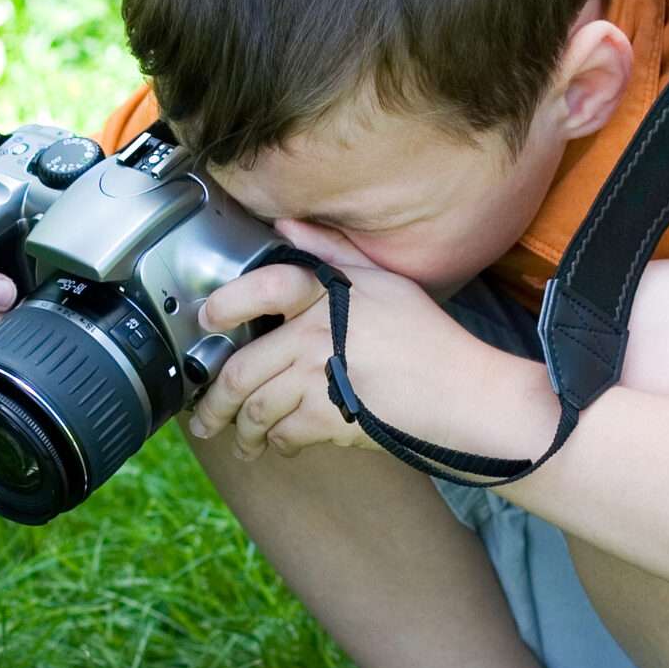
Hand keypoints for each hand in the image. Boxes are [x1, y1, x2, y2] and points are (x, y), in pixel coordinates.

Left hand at [185, 219, 520, 459]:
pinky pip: (284, 434)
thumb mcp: (385, 282)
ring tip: (238, 440)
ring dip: (241, 430)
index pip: (262, 287)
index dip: (226, 304)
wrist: (465, 394)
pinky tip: (278, 445)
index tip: (206, 320)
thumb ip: (332, 252)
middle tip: (203, 416)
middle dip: (213, 401)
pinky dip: (277, 444)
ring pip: (255, 409)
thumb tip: (286, 222)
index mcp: (328, 295)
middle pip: (241, 369)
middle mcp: (315, 335)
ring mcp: (319, 379)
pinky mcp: (330, 421)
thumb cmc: (430, 339)